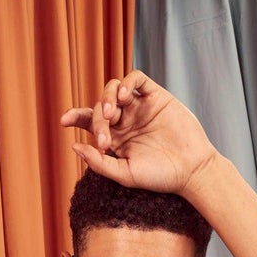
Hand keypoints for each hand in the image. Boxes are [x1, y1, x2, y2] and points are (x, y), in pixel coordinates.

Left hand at [60, 71, 216, 193]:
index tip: (65, 121)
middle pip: (100, 106)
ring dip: (107, 97)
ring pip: (114, 89)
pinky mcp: (156, 97)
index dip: (76, 117)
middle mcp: (126, 121)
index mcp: (116, 139)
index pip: (90, 121)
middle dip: (97, 119)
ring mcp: (140, 107)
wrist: (192, 170)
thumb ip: (99, 163)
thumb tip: (74, 145)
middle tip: (105, 138)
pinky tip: (125, 96)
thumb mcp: (125, 174)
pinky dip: (126, 82)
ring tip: (112, 114)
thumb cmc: (160, 177)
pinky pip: (136, 79)